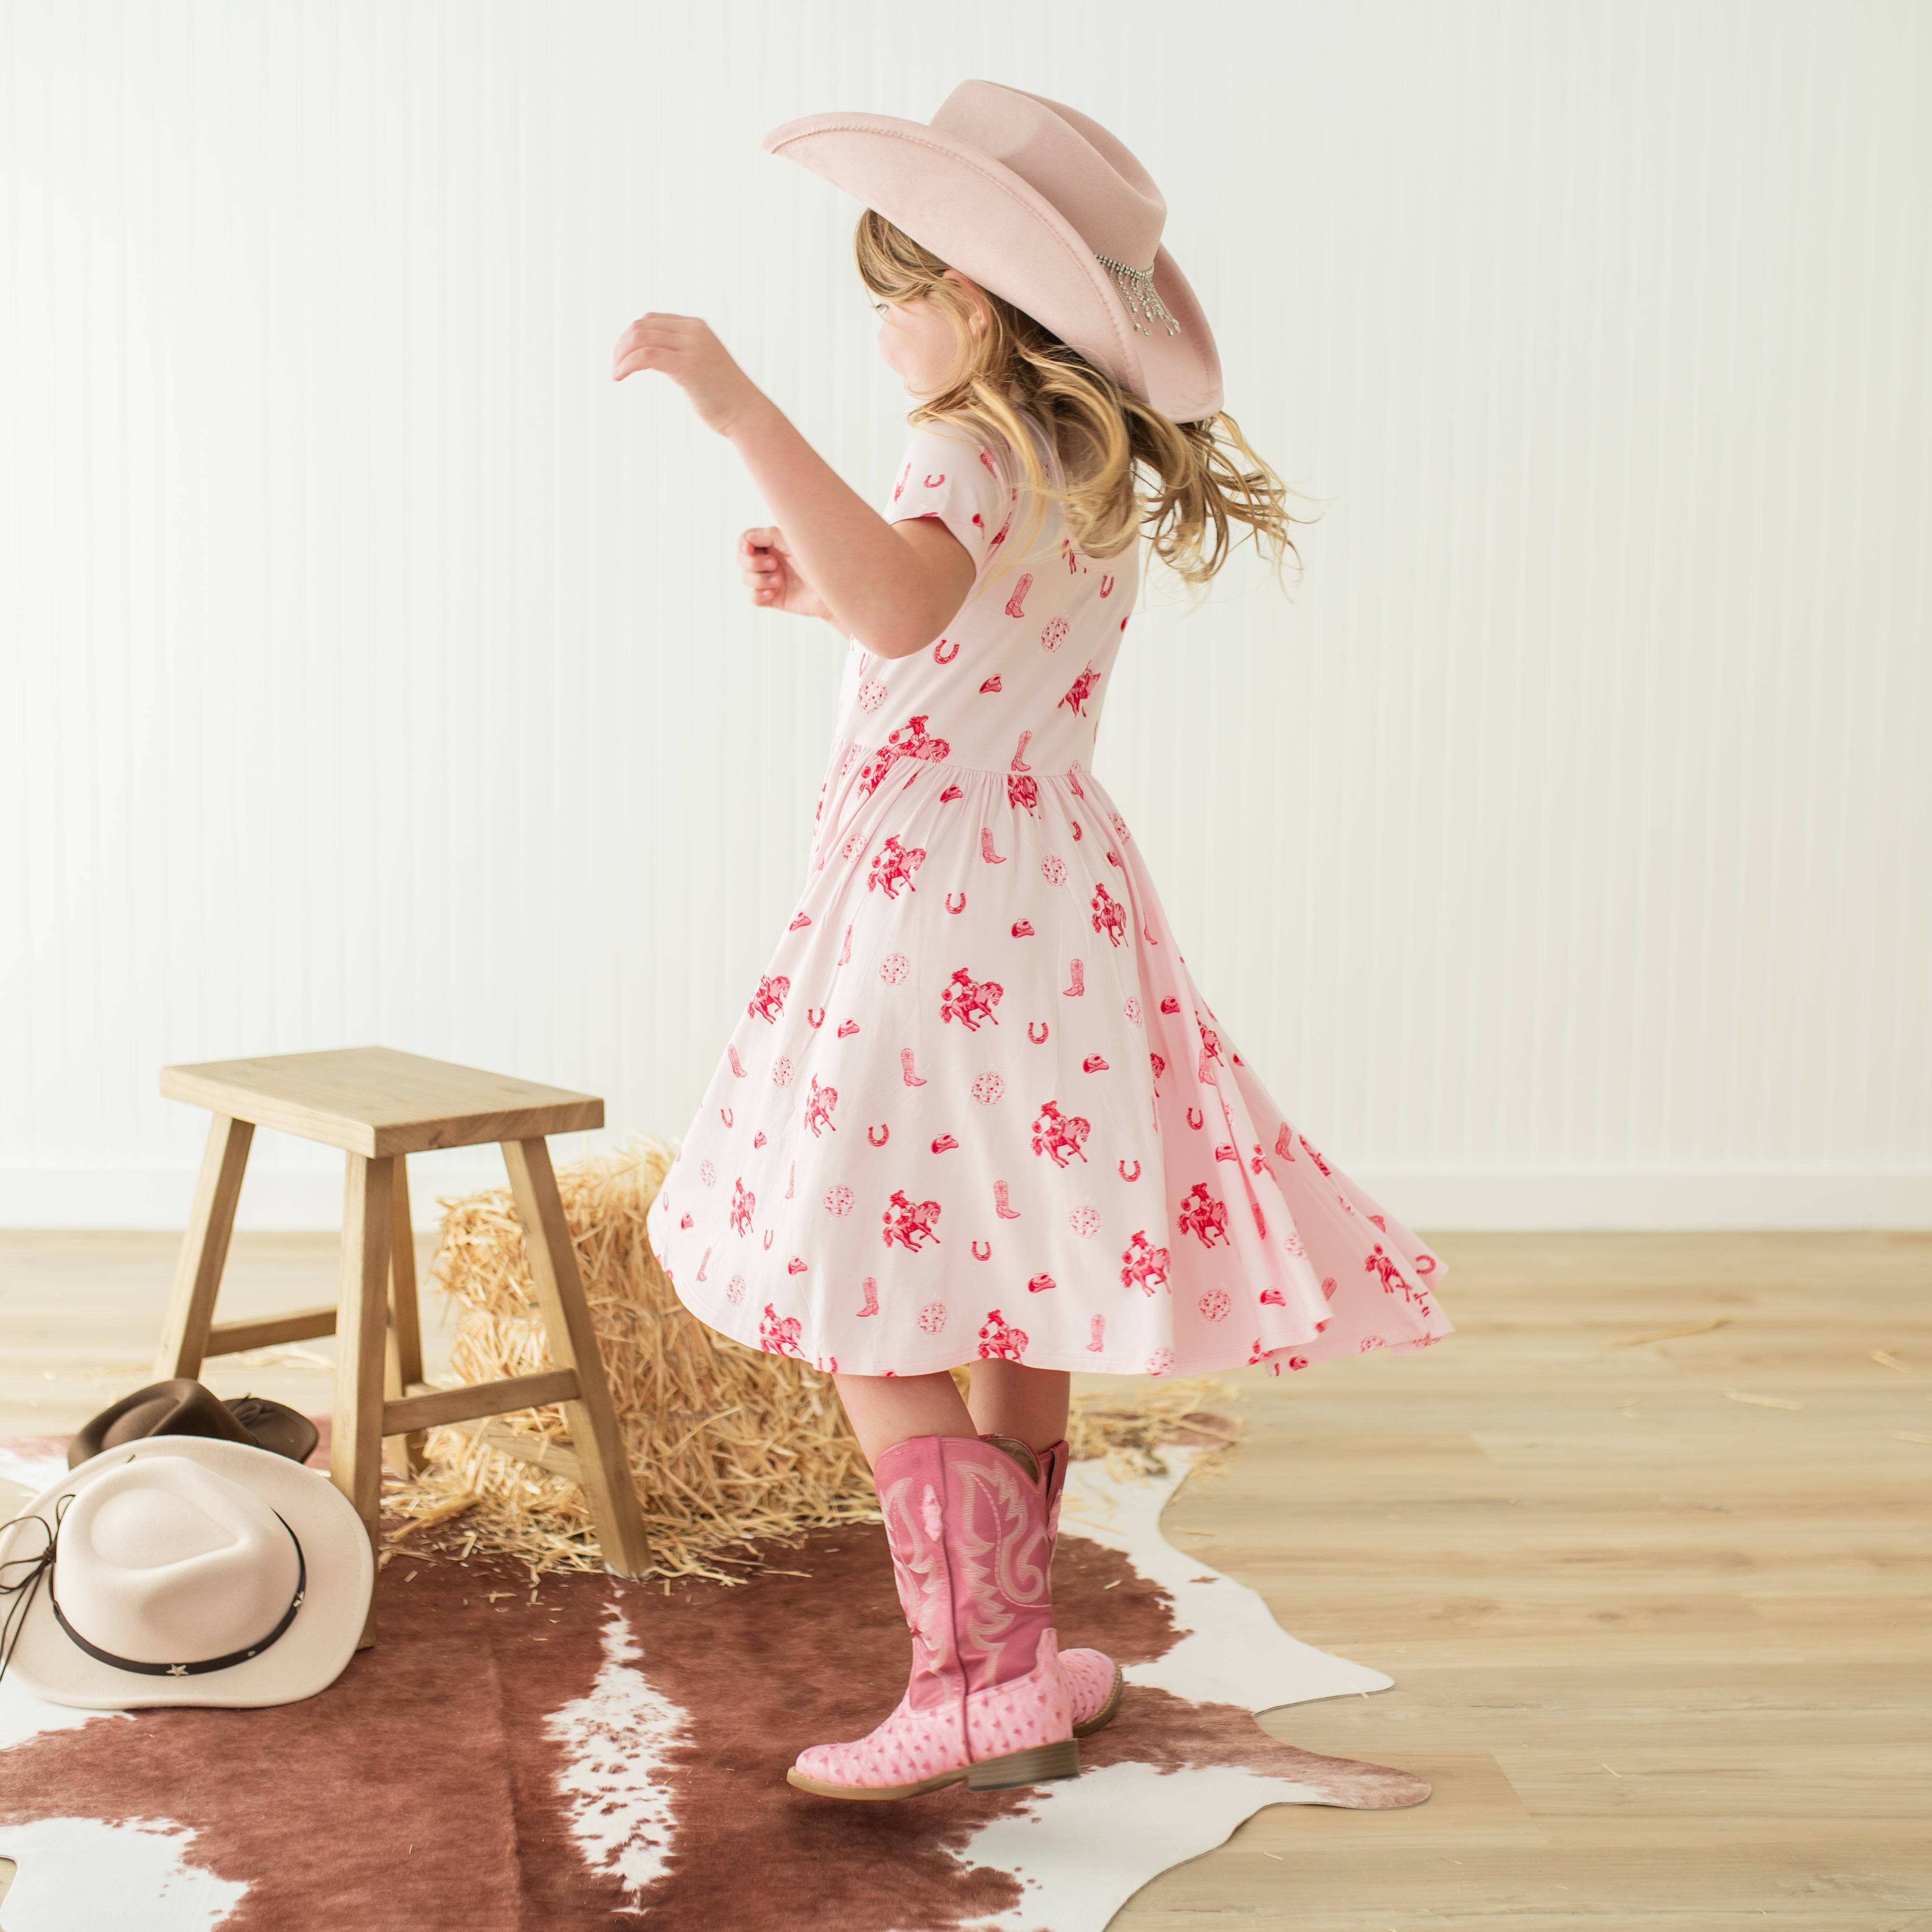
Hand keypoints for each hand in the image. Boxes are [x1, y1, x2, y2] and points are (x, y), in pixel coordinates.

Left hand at [612, 313, 765, 436]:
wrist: (747, 413)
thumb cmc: (725, 397)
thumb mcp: (701, 366)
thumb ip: (680, 355)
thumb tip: (654, 358)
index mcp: (696, 328)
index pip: (652, 320)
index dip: (631, 336)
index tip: (623, 358)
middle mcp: (693, 331)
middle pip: (642, 326)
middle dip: (622, 345)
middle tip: (616, 368)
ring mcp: (691, 347)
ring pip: (640, 338)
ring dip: (621, 355)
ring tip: (616, 374)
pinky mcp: (687, 366)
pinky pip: (645, 356)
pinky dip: (627, 364)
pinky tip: (620, 376)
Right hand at [740, 526, 832, 620]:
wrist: (834, 591)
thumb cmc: (820, 563)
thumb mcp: (796, 544)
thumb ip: (771, 536)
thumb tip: (748, 538)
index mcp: (774, 544)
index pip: (746, 539)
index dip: (743, 543)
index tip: (749, 548)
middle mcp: (769, 560)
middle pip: (741, 558)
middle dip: (752, 562)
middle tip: (774, 565)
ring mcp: (769, 580)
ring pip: (746, 578)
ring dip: (760, 579)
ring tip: (781, 581)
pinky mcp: (773, 598)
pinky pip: (753, 598)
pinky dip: (759, 595)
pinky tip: (773, 594)